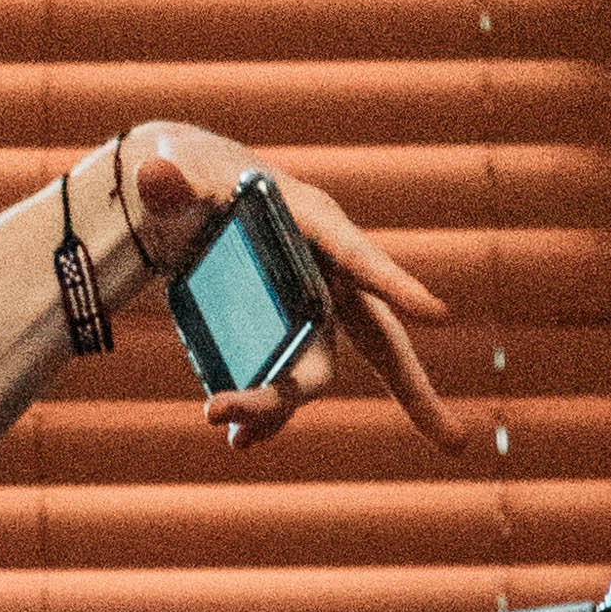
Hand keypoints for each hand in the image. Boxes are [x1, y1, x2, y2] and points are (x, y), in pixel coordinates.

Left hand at [122, 128, 464, 456]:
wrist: (177, 198)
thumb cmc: (190, 173)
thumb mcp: (174, 171)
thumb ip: (169, 182)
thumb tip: (156, 178)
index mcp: (311, 220)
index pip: (357, 254)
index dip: (395, 282)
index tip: (439, 315)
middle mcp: (325, 268)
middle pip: (379, 337)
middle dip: (415, 389)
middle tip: (454, 440)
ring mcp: (309, 303)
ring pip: (321, 368)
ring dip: (285, 406)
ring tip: (239, 438)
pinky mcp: (284, 328)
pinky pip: (286, 377)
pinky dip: (266, 411)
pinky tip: (238, 438)